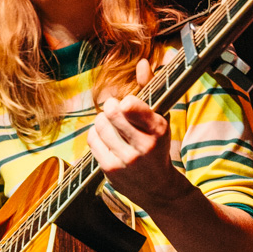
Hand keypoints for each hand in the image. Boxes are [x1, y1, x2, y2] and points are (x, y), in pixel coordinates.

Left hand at [88, 59, 185, 212]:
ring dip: (102, 121)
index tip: (127, 107)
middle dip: (110, 108)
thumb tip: (142, 62)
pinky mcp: (111, 169)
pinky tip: (105, 139)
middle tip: (114, 111)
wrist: (159, 189)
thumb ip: (150, 88)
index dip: (125, 102)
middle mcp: (144, 145)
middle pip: (111, 112)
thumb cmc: (158, 146)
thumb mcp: (160, 118)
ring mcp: (127, 159)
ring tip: (110, 126)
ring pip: (99, 125)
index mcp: (159, 129)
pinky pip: (92, 140)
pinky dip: (95, 135)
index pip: (129, 104)